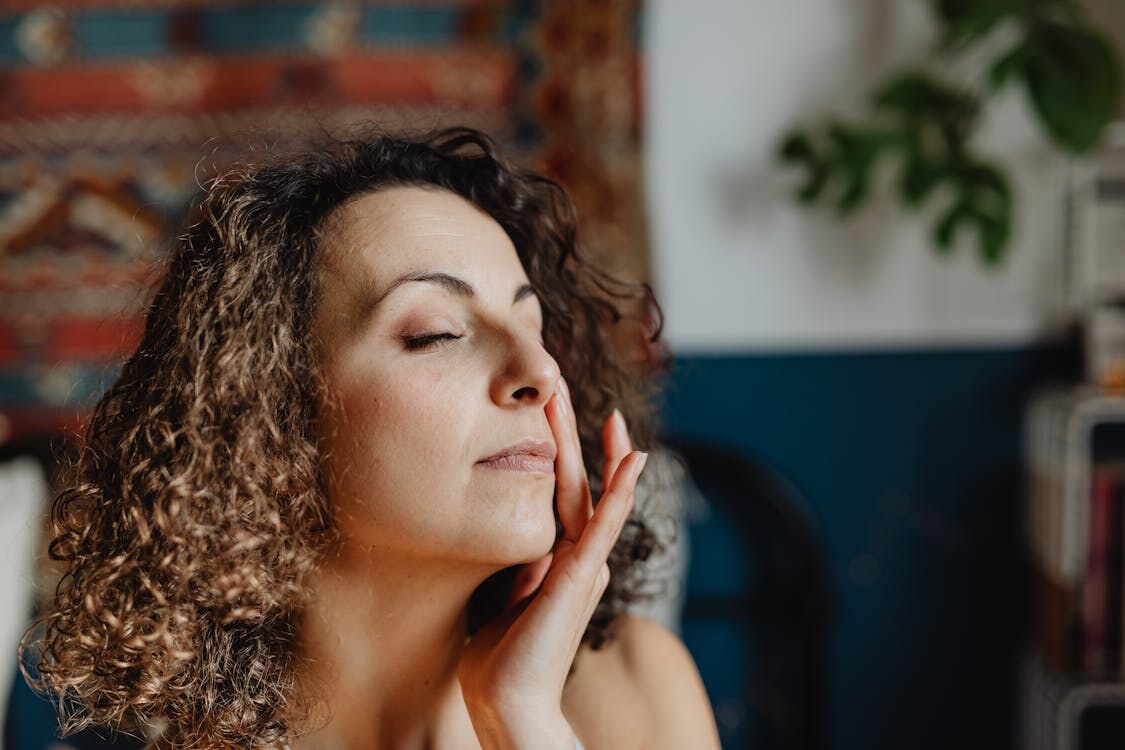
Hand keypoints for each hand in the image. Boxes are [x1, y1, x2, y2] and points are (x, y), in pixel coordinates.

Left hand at [457, 377, 647, 746]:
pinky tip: (634, 459)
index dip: (558, 455)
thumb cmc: (497, 660)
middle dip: (570, 436)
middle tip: (562, 389)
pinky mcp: (580, 575)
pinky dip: (619, 490)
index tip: (549, 417)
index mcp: (560, 562)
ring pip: (595, 496)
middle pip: (578, 485)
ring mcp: (583, 566)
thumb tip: (515, 545)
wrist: (509, 702)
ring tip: (606, 413)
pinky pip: (604, 524)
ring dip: (599, 452)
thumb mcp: (500, 599)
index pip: (561, 496)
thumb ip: (513, 569)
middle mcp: (578, 559)